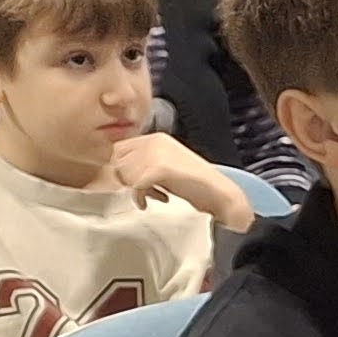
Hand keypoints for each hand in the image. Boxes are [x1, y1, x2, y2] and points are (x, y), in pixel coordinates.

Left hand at [111, 133, 252, 228]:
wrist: (220, 193)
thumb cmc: (195, 183)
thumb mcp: (166, 165)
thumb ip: (143, 163)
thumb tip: (117, 172)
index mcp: (155, 138)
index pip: (119, 149)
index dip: (123, 168)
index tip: (135, 182)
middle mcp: (153, 141)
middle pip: (118, 161)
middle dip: (128, 178)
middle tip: (146, 189)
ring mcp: (156, 153)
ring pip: (124, 174)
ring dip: (137, 189)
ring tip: (156, 194)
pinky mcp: (159, 168)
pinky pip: (136, 184)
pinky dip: (143, 197)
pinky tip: (161, 199)